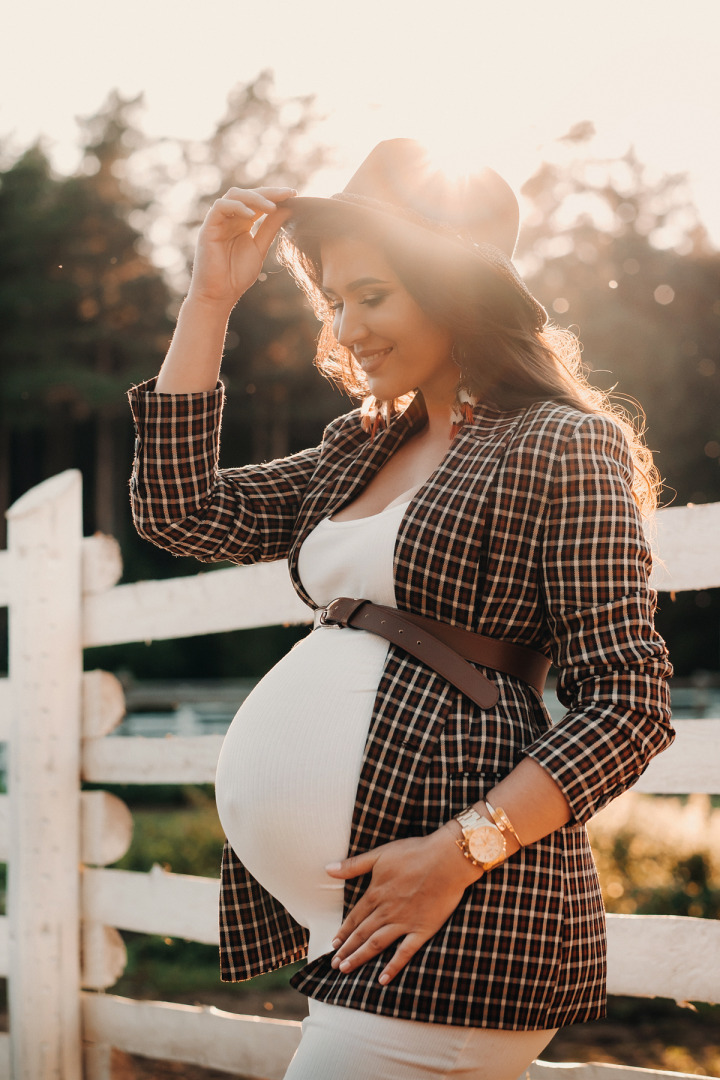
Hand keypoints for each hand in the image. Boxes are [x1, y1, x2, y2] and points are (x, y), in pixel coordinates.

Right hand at [188, 186, 295, 310]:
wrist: (219, 295)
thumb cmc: (237, 276)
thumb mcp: (259, 249)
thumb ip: (270, 229)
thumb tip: (288, 209)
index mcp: (242, 223)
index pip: (259, 202)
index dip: (275, 196)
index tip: (295, 194)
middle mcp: (230, 219)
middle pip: (248, 194)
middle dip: (269, 192)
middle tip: (288, 194)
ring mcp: (218, 221)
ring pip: (234, 195)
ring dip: (254, 198)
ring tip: (272, 207)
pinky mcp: (208, 227)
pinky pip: (220, 207)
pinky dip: (236, 207)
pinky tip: (251, 215)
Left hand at [325, 824, 481, 985]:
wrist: (447, 859)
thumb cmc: (415, 852)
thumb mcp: (380, 854)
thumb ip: (353, 865)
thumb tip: (327, 868)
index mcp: (376, 893)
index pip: (354, 917)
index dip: (342, 932)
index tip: (333, 945)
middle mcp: (386, 911)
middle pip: (361, 933)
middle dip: (346, 950)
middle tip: (335, 964)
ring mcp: (404, 922)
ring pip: (376, 944)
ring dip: (359, 958)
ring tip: (346, 969)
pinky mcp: (422, 930)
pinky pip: (405, 952)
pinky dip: (393, 967)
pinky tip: (382, 979)